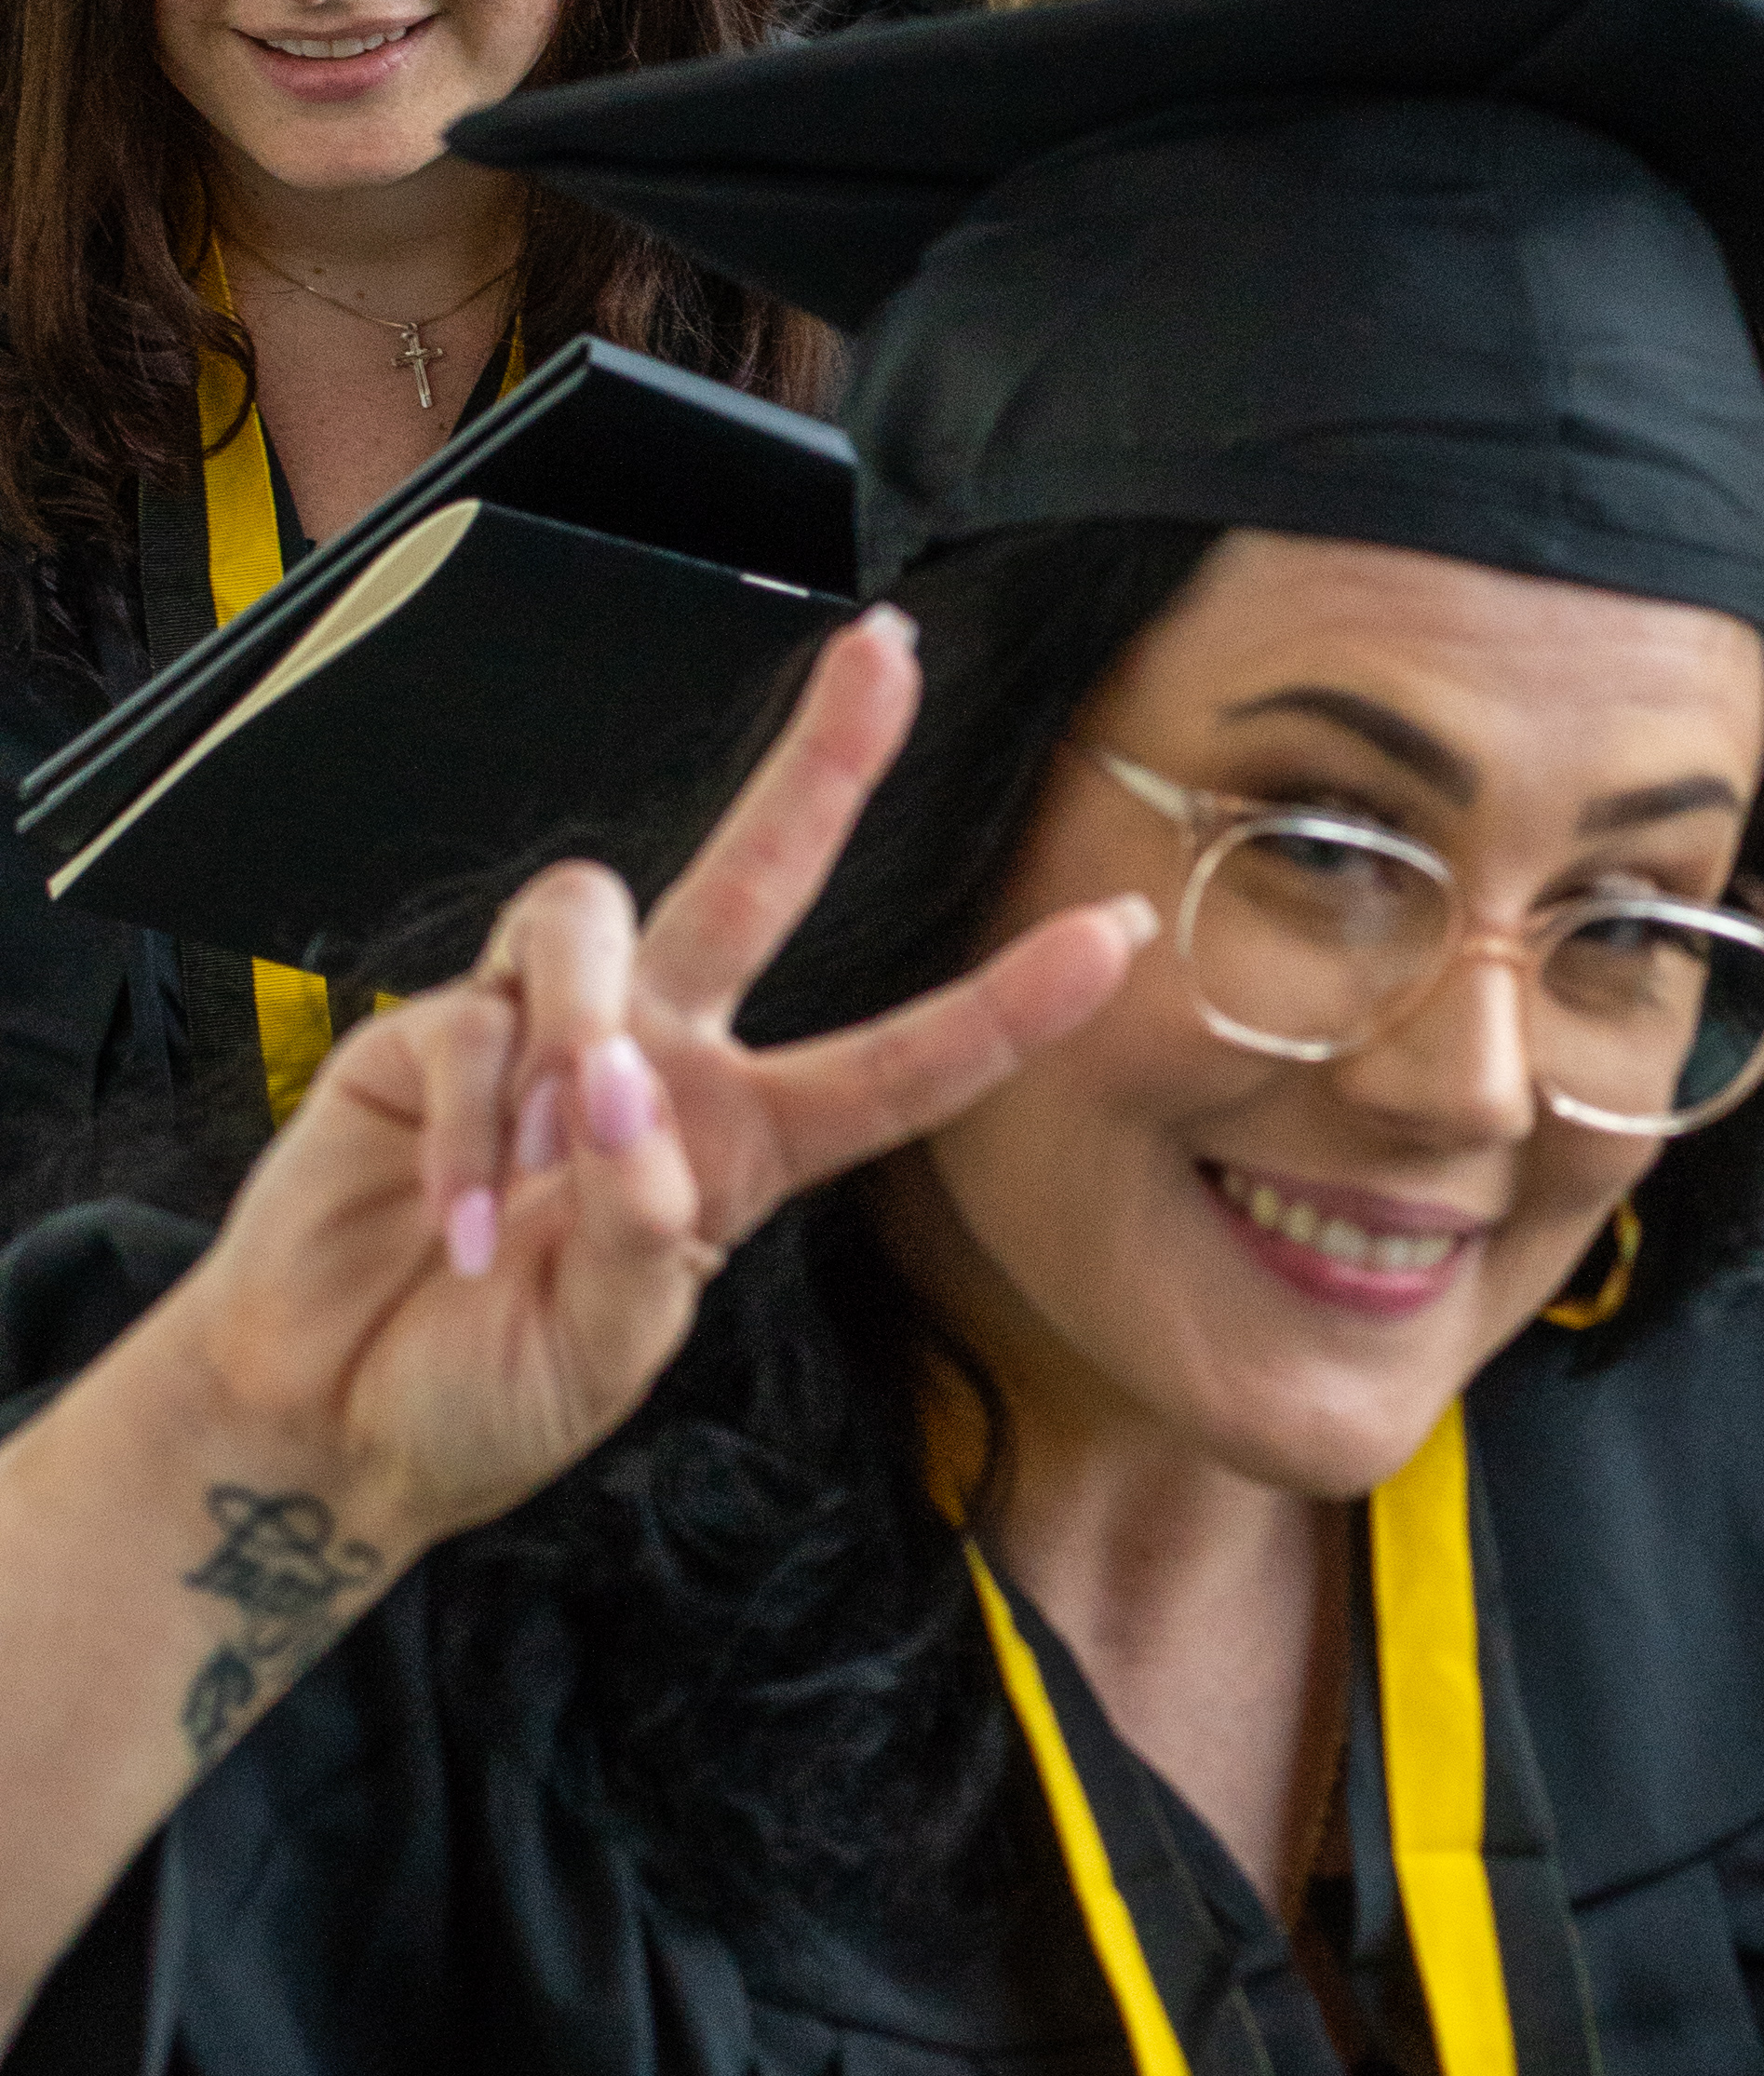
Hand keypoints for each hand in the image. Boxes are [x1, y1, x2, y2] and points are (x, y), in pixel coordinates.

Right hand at [172, 608, 1146, 1566]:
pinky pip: (472, 1020)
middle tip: (885, 655)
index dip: (1007, 1005)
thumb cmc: (487, 1388)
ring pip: (595, 920)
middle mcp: (660, 1061)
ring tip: (551, 1167)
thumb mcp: (602, 1355)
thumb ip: (636, 1241)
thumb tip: (627, 1103)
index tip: (1117, 934)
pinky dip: (473, 1132)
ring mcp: (545, 1033)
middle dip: (823, 760)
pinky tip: (458, 1222)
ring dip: (580, 1035)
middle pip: (756, 876)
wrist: (335, 1419)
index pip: (899, 1064)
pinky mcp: (430, 1028)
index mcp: (745, 1145)